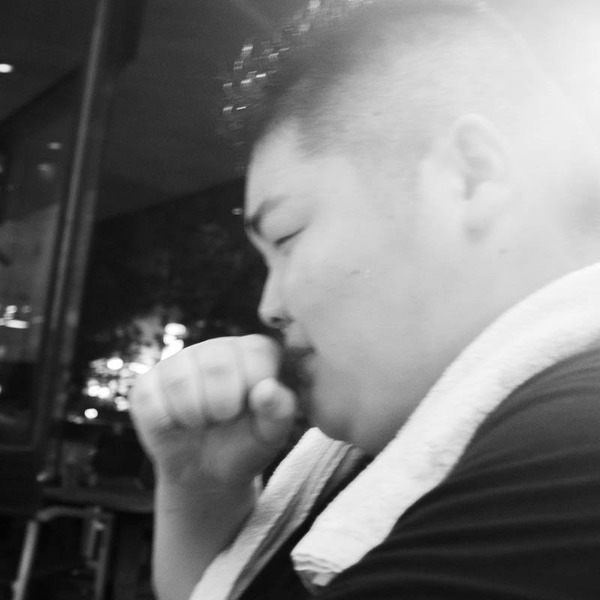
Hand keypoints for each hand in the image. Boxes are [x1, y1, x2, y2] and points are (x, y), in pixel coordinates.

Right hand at [130, 334, 297, 489]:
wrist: (207, 472)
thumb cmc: (246, 444)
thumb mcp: (272, 434)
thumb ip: (280, 410)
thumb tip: (267, 388)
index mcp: (255, 351)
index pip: (257, 354)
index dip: (254, 392)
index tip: (251, 411)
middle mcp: (218, 347)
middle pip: (216, 365)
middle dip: (222, 407)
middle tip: (223, 420)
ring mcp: (180, 360)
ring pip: (179, 379)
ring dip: (193, 415)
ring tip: (201, 423)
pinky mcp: (148, 381)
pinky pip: (149, 398)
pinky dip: (165, 423)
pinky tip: (176, 425)